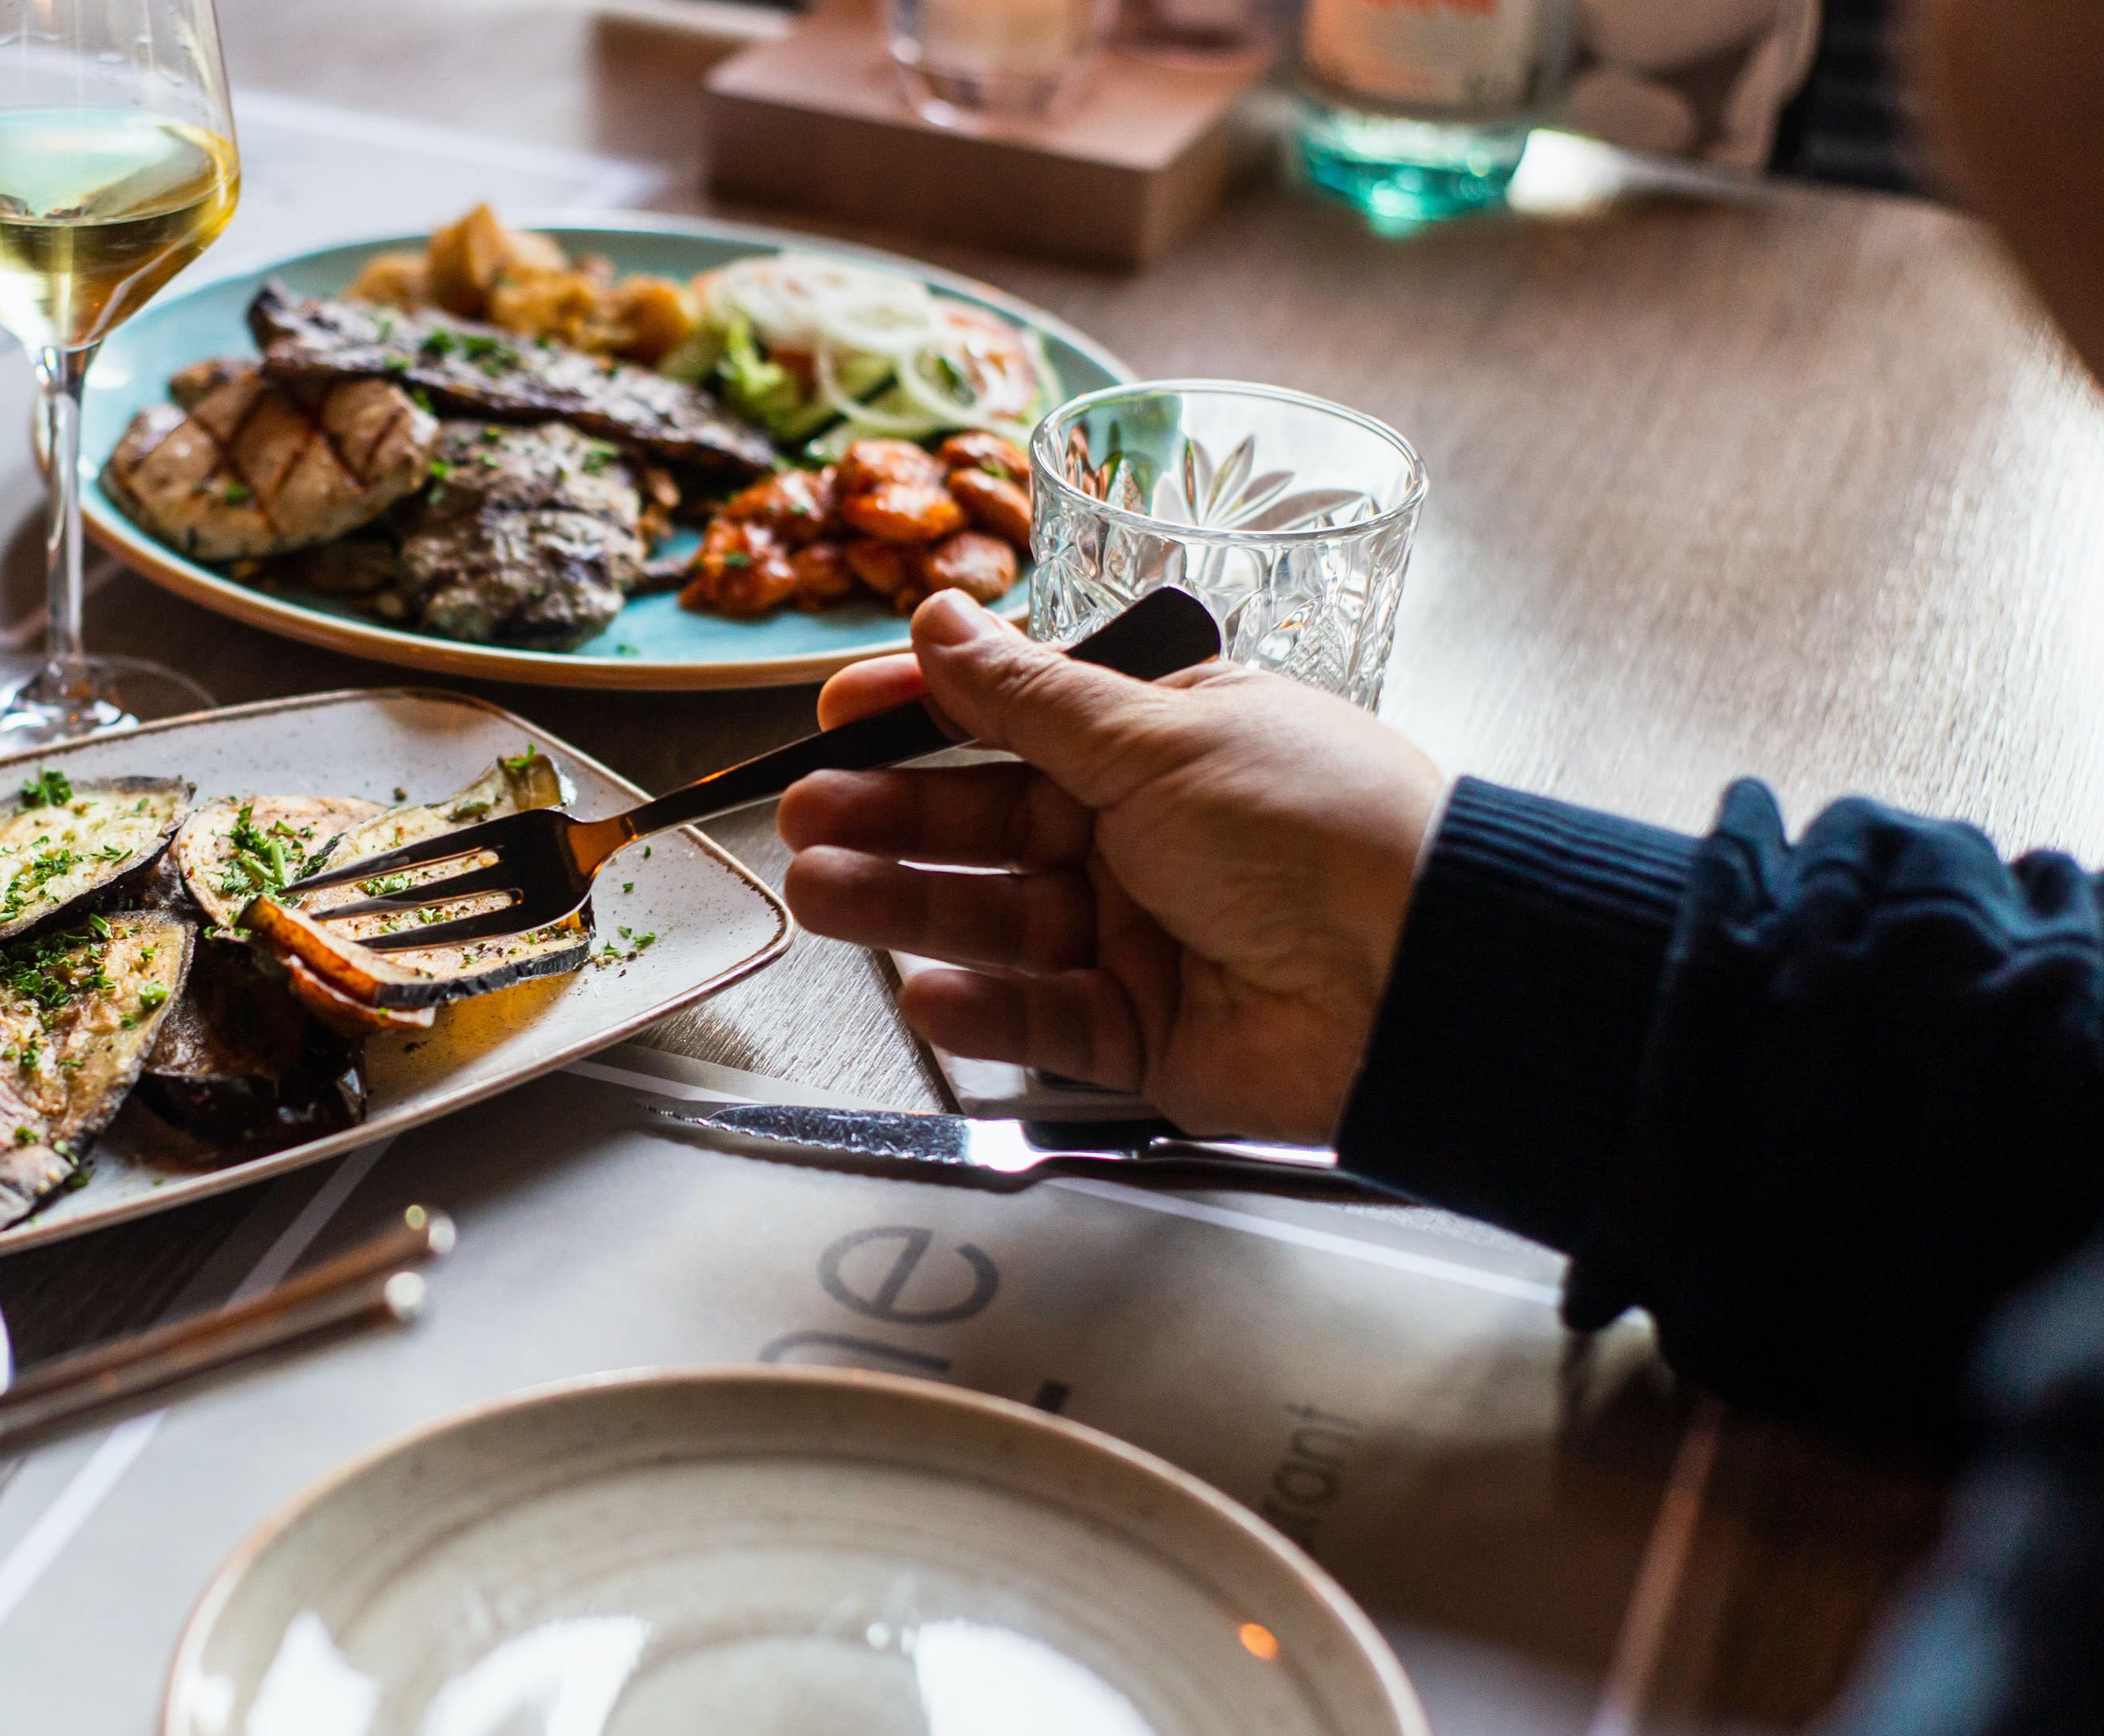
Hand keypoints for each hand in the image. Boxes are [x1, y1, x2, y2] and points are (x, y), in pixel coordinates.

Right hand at [777, 591, 1444, 1142]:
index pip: (1013, 717)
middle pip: (987, 823)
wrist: (1425, 979)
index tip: (835, 714)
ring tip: (823, 892)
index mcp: (1159, 740)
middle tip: (804, 815)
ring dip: (906, 906)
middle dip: (890, 817)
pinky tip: (928, 993)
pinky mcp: (1145, 1037)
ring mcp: (1141, 937)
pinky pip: (1042, 1022)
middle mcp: (1144, 834)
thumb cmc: (1321, 827)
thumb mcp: (1159, 734)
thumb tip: (941, 620)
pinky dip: (983, 1012)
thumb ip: (1029, 695)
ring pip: (996, 921)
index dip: (921, 713)